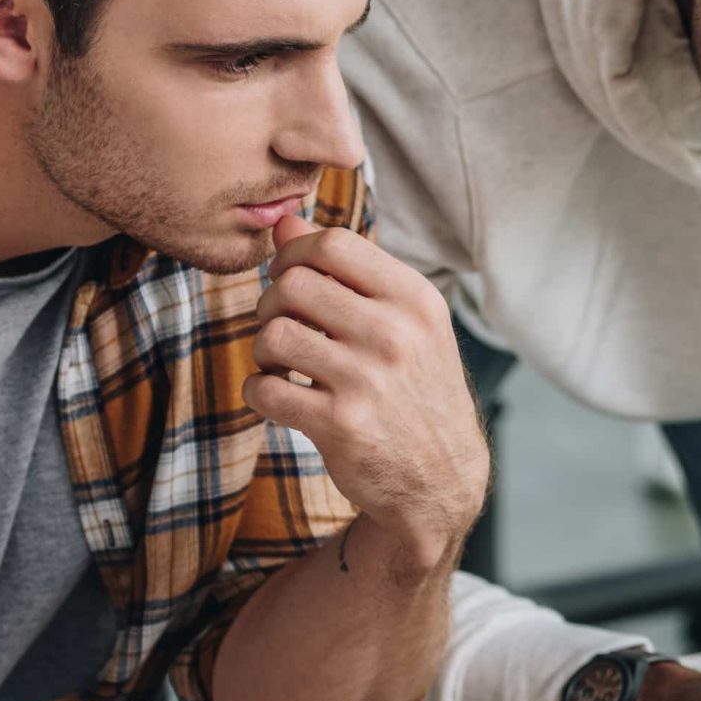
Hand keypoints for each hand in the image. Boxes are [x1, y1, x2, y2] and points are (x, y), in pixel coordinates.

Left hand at [244, 216, 488, 577]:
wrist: (441, 479)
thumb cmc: (415, 390)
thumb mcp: (405, 324)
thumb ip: (348, 272)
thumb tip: (286, 221)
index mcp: (415, 300)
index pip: (334, 243)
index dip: (294, 254)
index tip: (290, 279)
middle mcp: (397, 335)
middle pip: (294, 284)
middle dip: (272, 303)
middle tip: (283, 328)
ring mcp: (369, 381)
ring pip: (273, 334)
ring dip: (262, 350)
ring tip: (281, 365)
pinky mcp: (341, 425)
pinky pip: (264, 388)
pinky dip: (259, 391)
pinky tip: (281, 398)